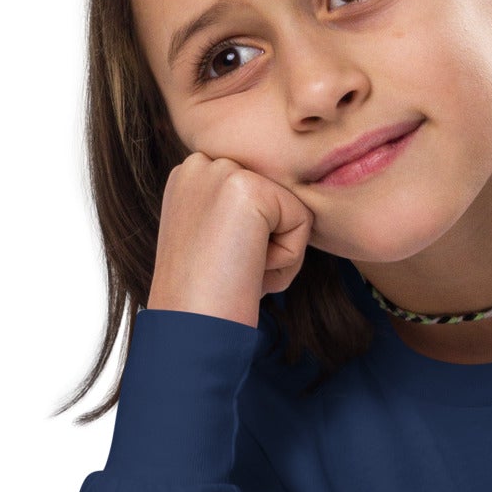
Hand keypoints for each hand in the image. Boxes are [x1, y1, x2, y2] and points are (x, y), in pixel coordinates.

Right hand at [146, 152, 315, 327]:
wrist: (189, 327)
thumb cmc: (206, 301)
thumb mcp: (215, 244)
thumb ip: (238, 217)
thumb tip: (277, 215)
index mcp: (189, 178)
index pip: (259, 199)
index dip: (253, 242)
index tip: (221, 268)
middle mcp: (200, 164)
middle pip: (277, 201)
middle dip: (266, 245)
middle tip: (231, 272)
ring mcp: (221, 171)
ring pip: (291, 210)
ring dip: (277, 254)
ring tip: (238, 271)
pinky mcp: (247, 186)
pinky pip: (301, 221)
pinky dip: (286, 259)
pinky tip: (250, 270)